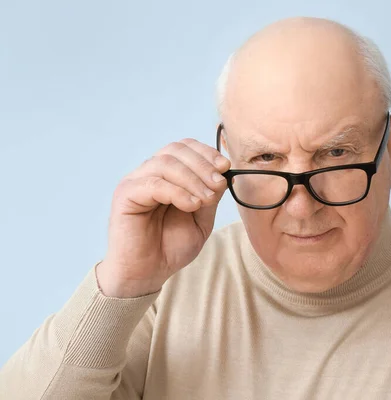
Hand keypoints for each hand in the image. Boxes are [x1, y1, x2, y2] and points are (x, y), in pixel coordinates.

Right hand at [96, 138, 229, 297]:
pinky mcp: (125, 195)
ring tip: (205, 199)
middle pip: (176, 150)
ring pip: (166, 163)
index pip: (184, 147)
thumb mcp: (201, 219)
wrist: (148, 273)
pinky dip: (178, 192)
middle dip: (202, 164)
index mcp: (167, 175)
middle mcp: (149, 173)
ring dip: (193, 179)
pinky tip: (191, 205)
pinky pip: (154, 183)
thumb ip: (210, 195)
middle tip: (218, 183)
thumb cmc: (171, 246)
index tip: (225, 167)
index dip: (206, 152)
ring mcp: (135, 182)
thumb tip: (222, 173)